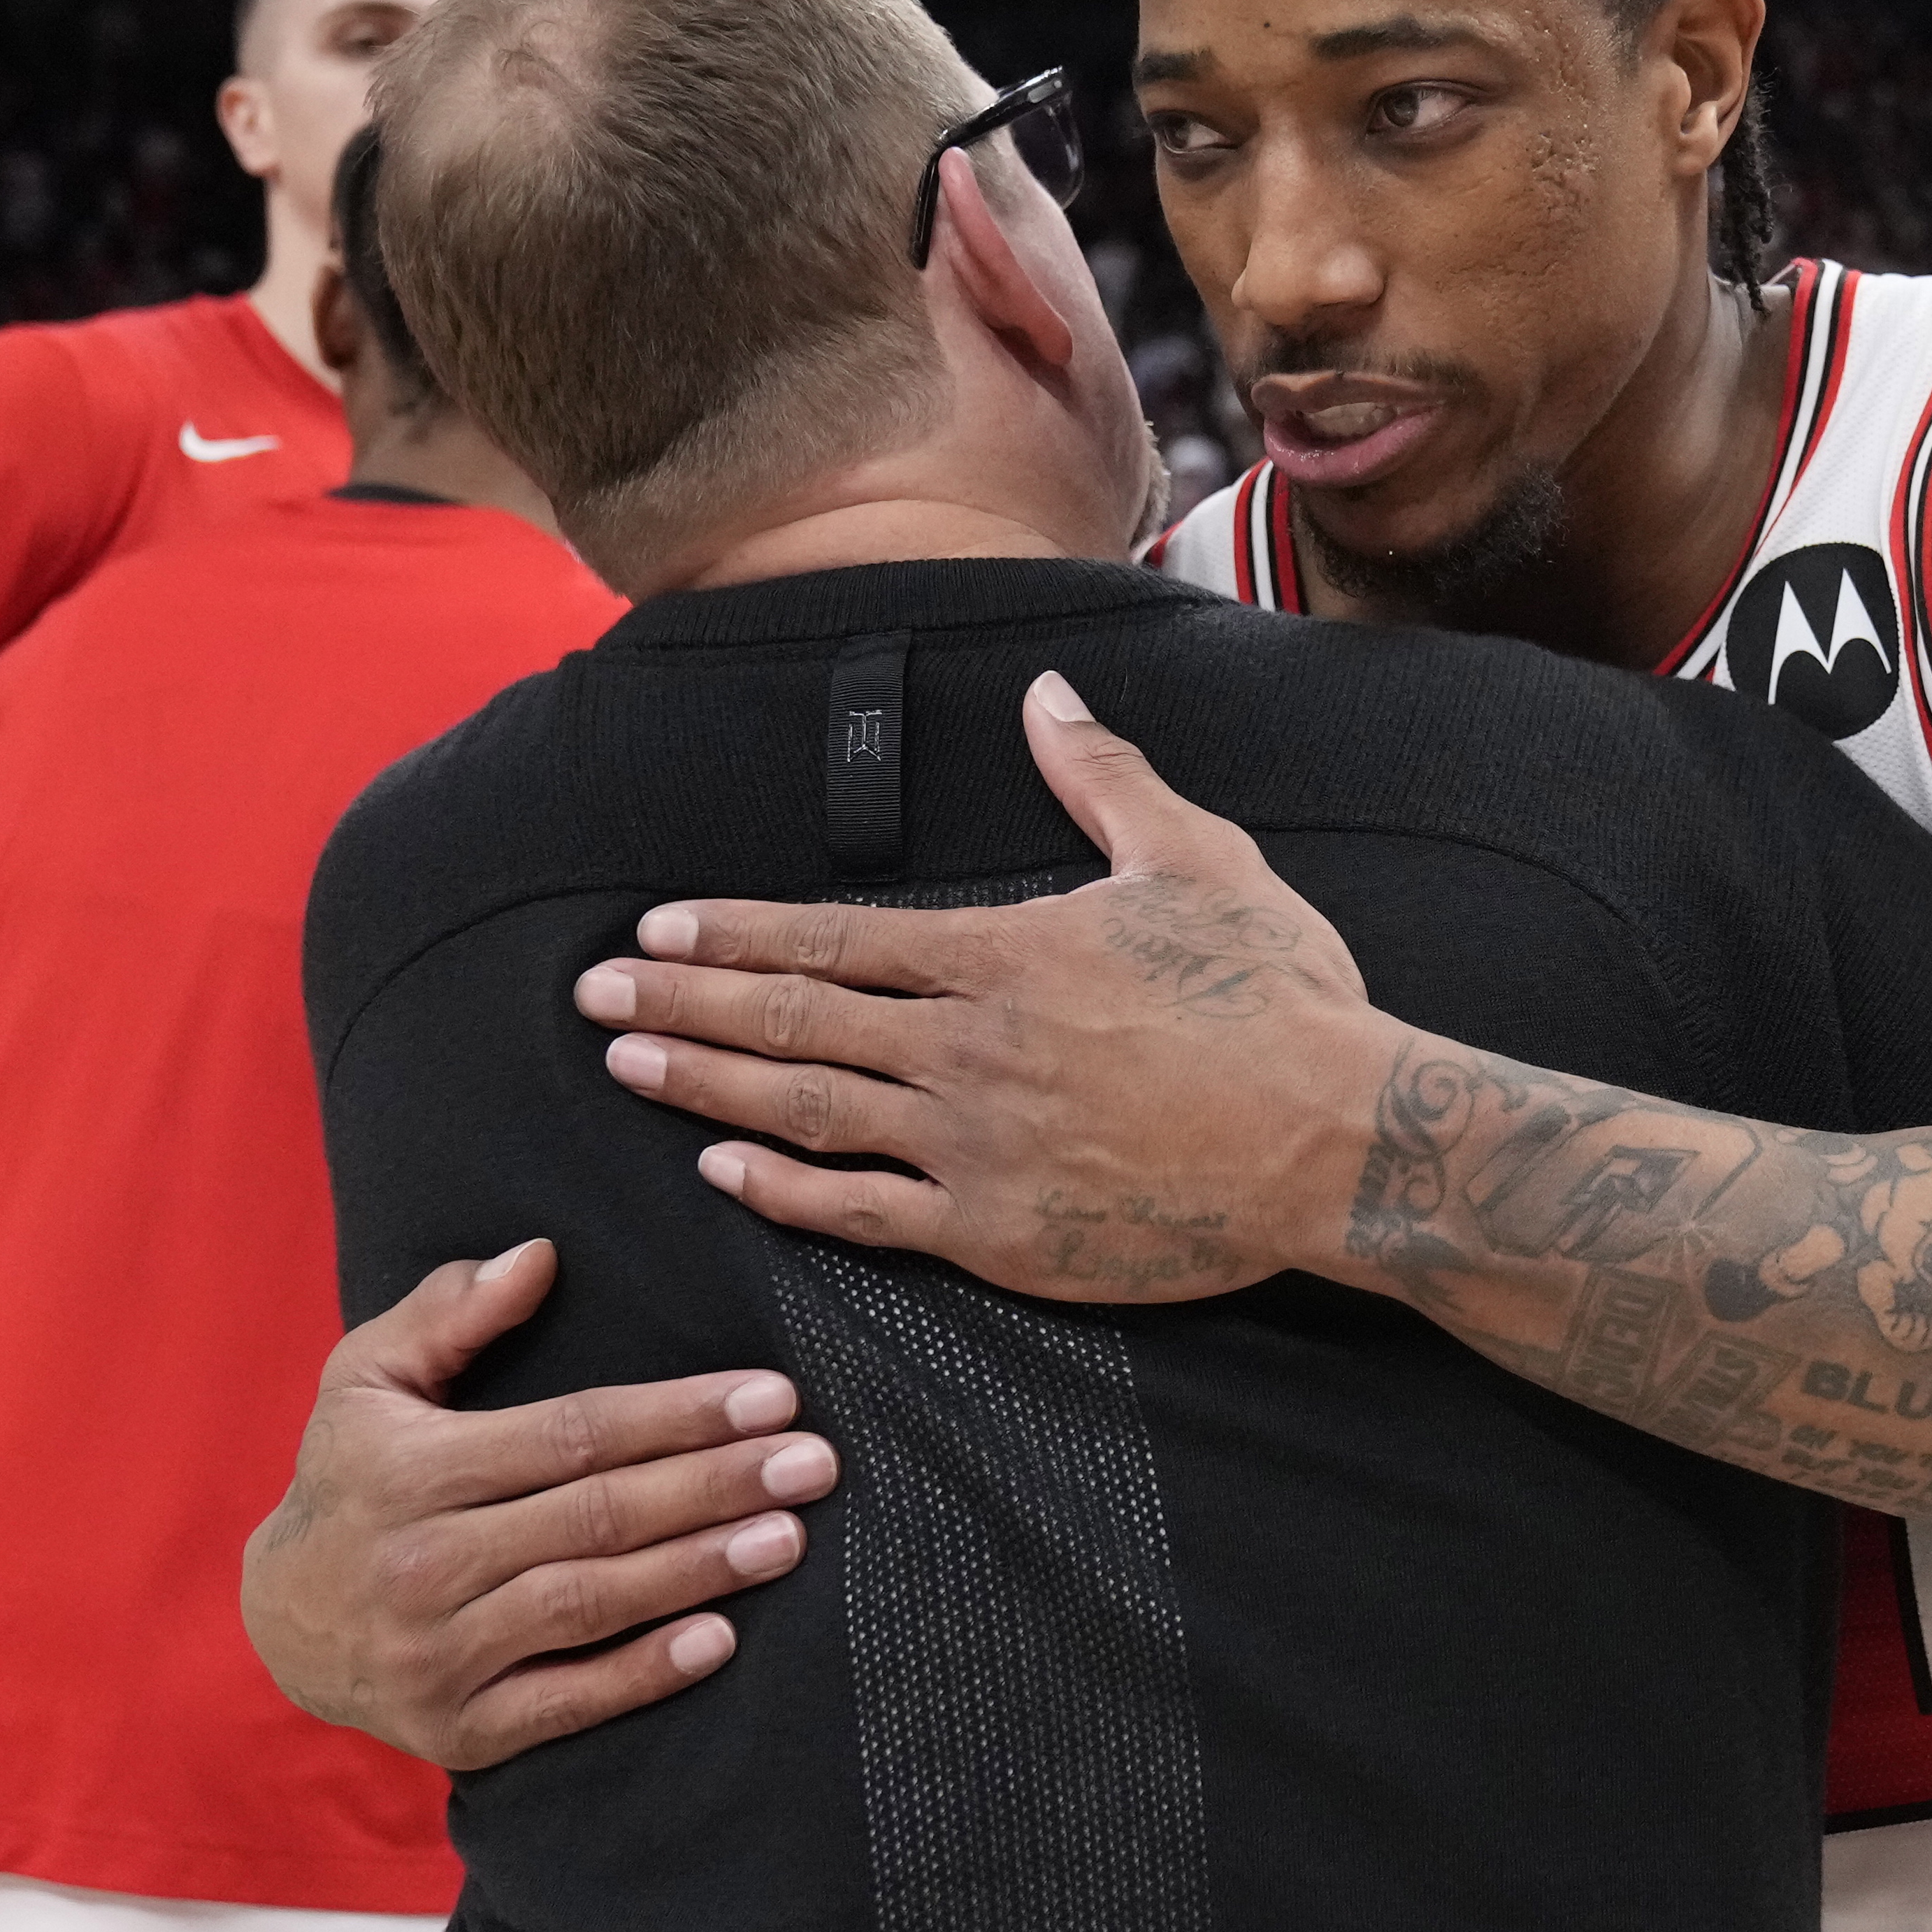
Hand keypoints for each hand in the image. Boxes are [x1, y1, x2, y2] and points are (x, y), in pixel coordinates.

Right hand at [241, 1238, 838, 1770]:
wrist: (276, 1625)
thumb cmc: (349, 1478)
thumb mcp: (366, 1380)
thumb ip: (449, 1312)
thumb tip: (539, 1255)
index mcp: (411, 1470)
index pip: (571, 1435)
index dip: (676, 1415)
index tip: (772, 1395)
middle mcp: (424, 1563)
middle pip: (596, 1518)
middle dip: (714, 1486)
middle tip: (812, 1463)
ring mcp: (439, 1654)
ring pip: (590, 1604)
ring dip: (698, 1571)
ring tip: (789, 1538)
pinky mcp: (459, 1730)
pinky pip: (565, 1703)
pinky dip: (643, 1675)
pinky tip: (720, 1640)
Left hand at [571, 671, 1384, 1303]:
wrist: (1339, 1143)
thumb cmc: (1278, 998)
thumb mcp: (1197, 859)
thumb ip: (1103, 779)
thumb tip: (1046, 696)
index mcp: (1004, 956)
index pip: (833, 938)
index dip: (734, 933)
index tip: (658, 927)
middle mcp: (966, 1051)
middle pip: (793, 1018)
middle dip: (682, 1000)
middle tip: (591, 994)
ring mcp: (974, 1148)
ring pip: (805, 1109)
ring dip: (706, 1081)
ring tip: (627, 1061)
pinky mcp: (999, 1235)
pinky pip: (862, 1213)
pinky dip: (781, 1189)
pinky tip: (722, 1166)